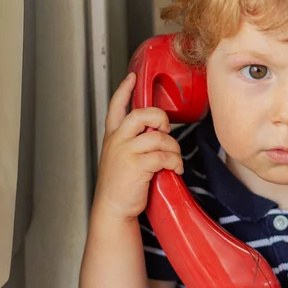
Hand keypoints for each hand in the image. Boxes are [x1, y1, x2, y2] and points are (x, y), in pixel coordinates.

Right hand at [93, 72, 183, 219]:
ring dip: (173, 149)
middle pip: (141, 114)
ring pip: (158, 137)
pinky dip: (174, 162)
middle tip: (166, 131)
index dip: (124, 90)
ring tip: (174, 160)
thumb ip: (133, 142)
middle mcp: (117, 141)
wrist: (112, 209)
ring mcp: (125, 152)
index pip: (115, 107)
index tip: (133, 77)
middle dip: (160, 118)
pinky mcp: (136, 166)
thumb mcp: (120, 158)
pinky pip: (163, 156)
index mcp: (113, 137)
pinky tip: (175, 169)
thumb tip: (158, 132)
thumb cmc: (121, 186)